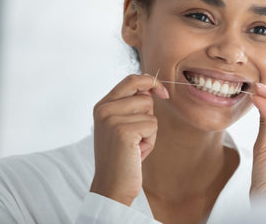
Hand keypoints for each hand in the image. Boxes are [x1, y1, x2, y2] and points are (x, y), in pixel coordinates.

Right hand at [89, 74, 168, 205]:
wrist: (112, 186)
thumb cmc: (123, 156)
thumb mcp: (123, 125)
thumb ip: (132, 105)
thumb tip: (152, 87)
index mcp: (102, 105)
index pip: (131, 79)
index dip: (151, 81)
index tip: (163, 93)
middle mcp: (104, 109)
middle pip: (145, 96)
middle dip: (150, 115)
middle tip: (138, 136)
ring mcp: (111, 119)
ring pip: (151, 112)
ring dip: (150, 130)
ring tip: (136, 145)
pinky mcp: (123, 131)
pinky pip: (152, 125)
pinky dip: (151, 140)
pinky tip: (137, 152)